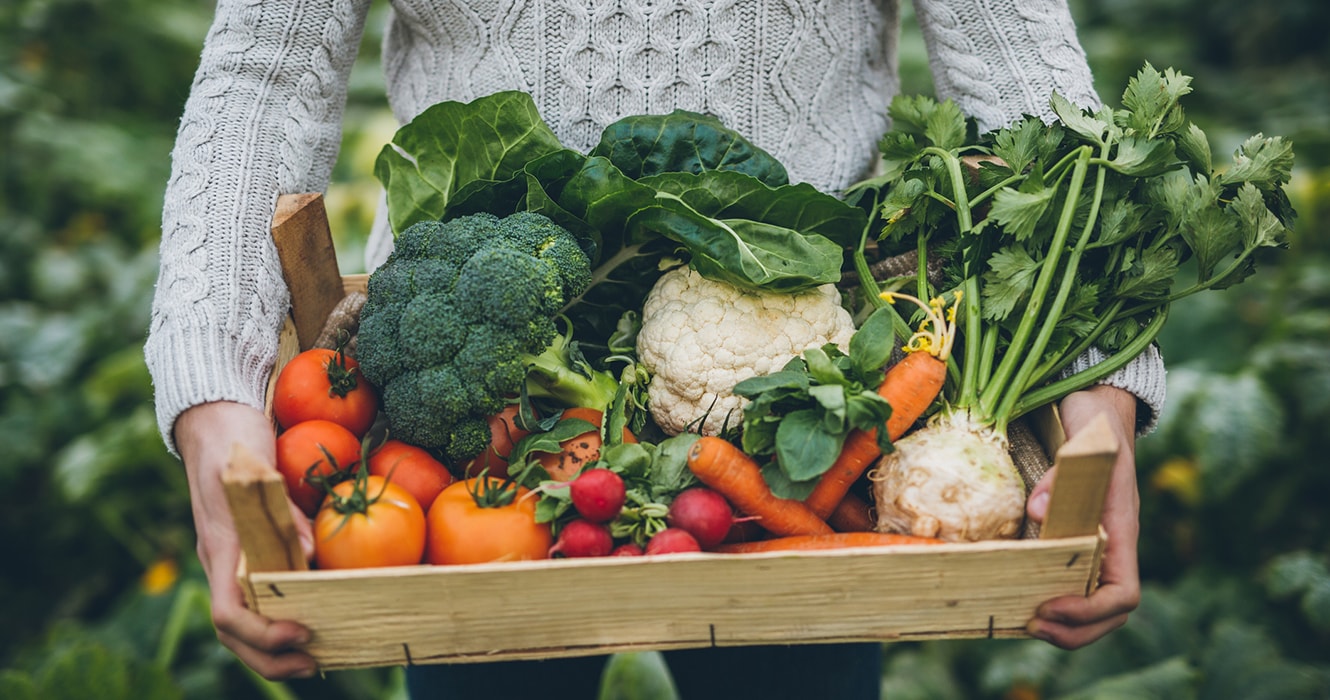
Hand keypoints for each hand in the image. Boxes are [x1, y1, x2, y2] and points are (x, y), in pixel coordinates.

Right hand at [175, 401, 317, 678]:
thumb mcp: (258, 467)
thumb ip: (282, 510)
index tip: (301, 633)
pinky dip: (280, 619)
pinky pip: (258, 598)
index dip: (262, 634)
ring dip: (275, 649)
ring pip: (245, 623)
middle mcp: (222, 562)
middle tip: (316, 664)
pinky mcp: (247, 551)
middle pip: (235, 633)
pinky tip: (315, 620)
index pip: (228, 613)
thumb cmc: (235, 438)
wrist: (214, 416)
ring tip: (318, 657)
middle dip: (271, 658)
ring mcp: (232, 559)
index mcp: (221, 547)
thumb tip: (310, 555)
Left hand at [1025, 385, 1140, 648]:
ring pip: (1090, 604)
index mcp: (1121, 531)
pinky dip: (1049, 600)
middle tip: (1031, 626)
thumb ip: (1066, 474)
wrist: (1098, 409)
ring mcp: (1094, 545)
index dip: (1090, 611)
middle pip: (1108, 613)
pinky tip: (1017, 599)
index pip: (1123, 592)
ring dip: (1063, 625)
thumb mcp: (1088, 442)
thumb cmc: (1098, 425)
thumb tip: (1037, 512)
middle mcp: (1111, 546)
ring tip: (1024, 623)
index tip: (1051, 607)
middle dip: (1074, 631)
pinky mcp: (1071, 538)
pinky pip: (1068, 582)